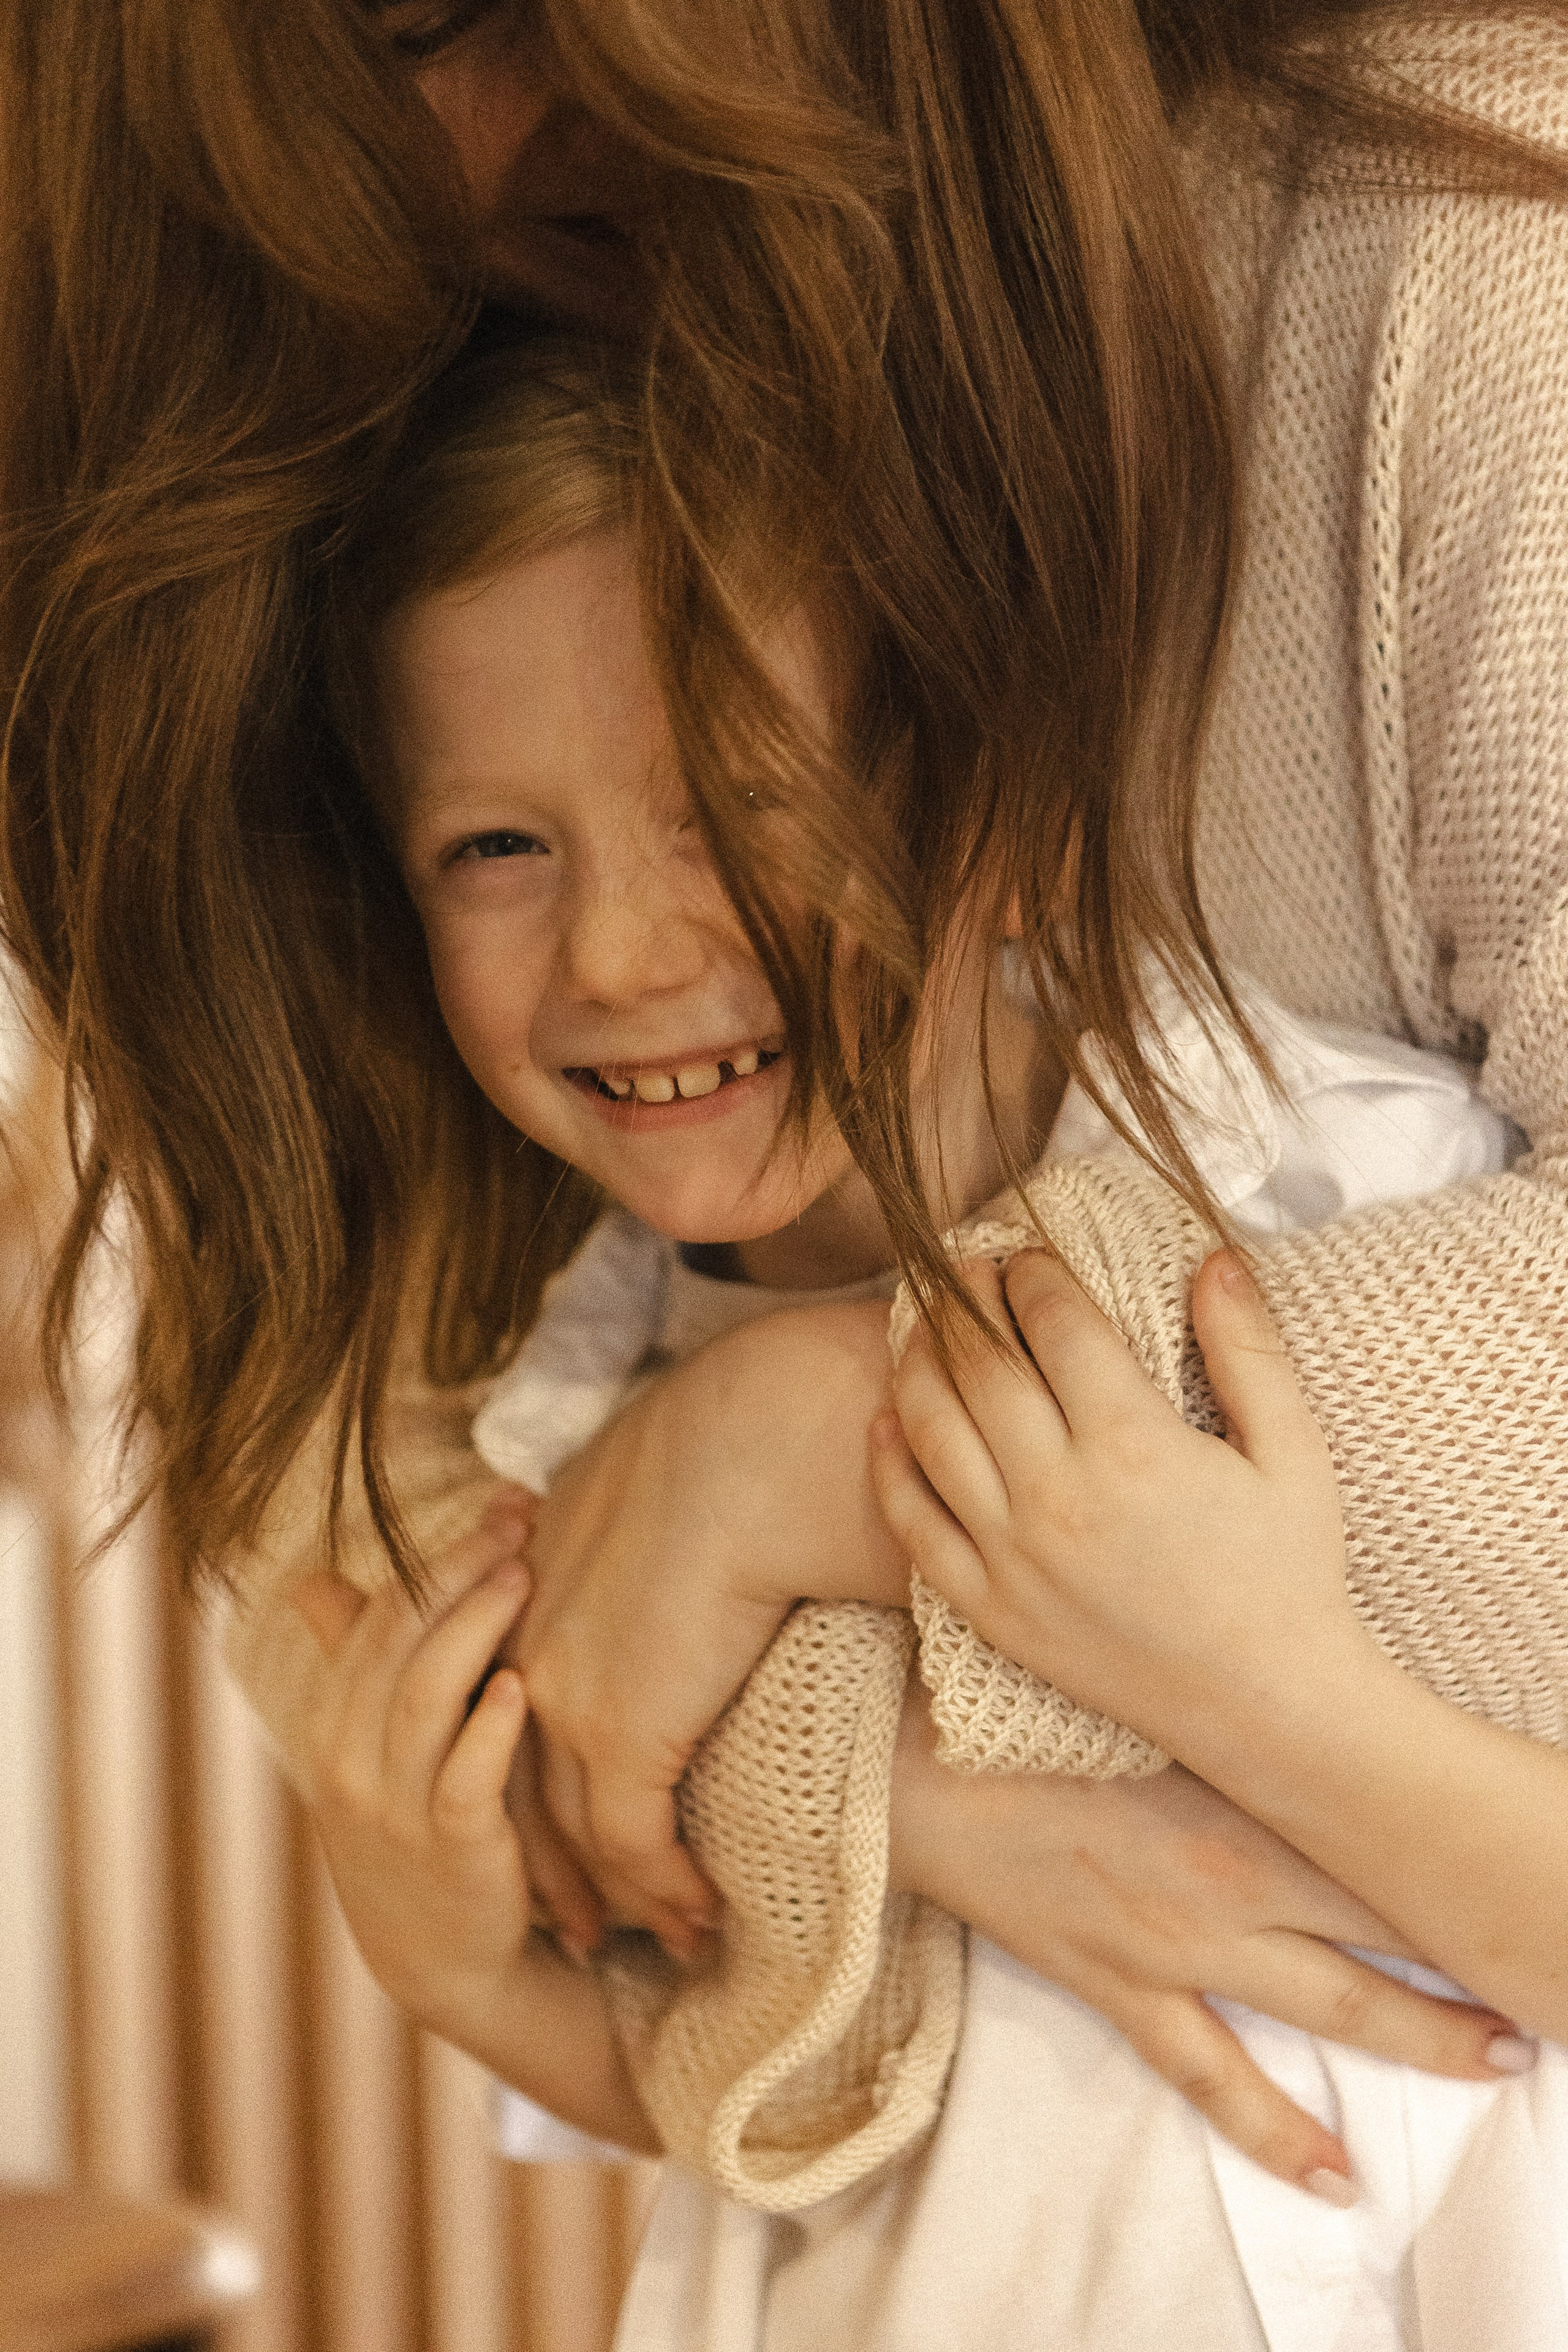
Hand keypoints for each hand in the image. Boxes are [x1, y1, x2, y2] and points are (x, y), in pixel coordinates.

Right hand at [293, 1496, 658, 2148]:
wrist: (445, 1959)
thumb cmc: (418, 1826)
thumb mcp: (377, 1745)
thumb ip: (357, 1663)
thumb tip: (312, 1580)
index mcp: (336, 1725)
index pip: (377, 1619)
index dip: (436, 1556)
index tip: (501, 1502)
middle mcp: (352, 1763)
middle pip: (397, 1644)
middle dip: (457, 1572)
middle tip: (519, 1516)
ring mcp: (398, 1811)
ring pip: (424, 1700)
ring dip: (473, 1630)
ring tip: (522, 1575)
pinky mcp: (454, 1854)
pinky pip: (466, 1782)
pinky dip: (488, 1731)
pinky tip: (518, 1684)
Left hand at [514, 1299, 906, 1951]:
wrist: (760, 1437)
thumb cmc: (747, 1441)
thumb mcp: (667, 1487)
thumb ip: (654, 1535)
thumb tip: (694, 1550)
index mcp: (538, 1573)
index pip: (517, 1698)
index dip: (536, 1766)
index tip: (568, 1822)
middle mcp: (530, 1636)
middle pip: (521, 1776)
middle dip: (552, 1858)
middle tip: (583, 1922)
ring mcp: (565, 1687)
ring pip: (574, 1824)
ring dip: (616, 1892)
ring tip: (659, 1936)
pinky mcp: (620, 1727)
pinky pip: (631, 1840)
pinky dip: (664, 1886)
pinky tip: (703, 1912)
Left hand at [875, 1247, 1369, 1762]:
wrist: (1265, 1704)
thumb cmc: (1289, 1572)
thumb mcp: (1294, 1453)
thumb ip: (1249, 1350)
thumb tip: (1216, 1257)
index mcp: (1135, 1446)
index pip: (1056, 1324)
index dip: (1033, 1274)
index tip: (1026, 1253)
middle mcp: (1060, 1497)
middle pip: (982, 1365)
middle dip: (964, 1300)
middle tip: (960, 1268)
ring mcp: (1015, 1557)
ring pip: (934, 1431)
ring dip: (918, 1364)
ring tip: (921, 1326)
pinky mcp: (991, 1609)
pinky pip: (915, 1525)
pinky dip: (890, 1465)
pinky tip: (885, 1419)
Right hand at [890, 1680, 1530, 2200]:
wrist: (911, 1766)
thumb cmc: (1023, 1707)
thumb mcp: (1142, 1692)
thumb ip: (1227, 1703)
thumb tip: (1303, 1696)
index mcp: (1237, 1793)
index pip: (1379, 1834)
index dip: (1456, 1858)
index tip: (1524, 1871)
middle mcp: (1230, 1878)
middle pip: (1384, 1927)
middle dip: (1471, 1956)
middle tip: (1550, 1982)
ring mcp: (1179, 1944)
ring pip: (1331, 2004)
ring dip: (1423, 2036)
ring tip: (1503, 2061)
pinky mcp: (1123, 1987)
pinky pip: (1214, 2075)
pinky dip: (1278, 2130)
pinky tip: (1337, 2177)